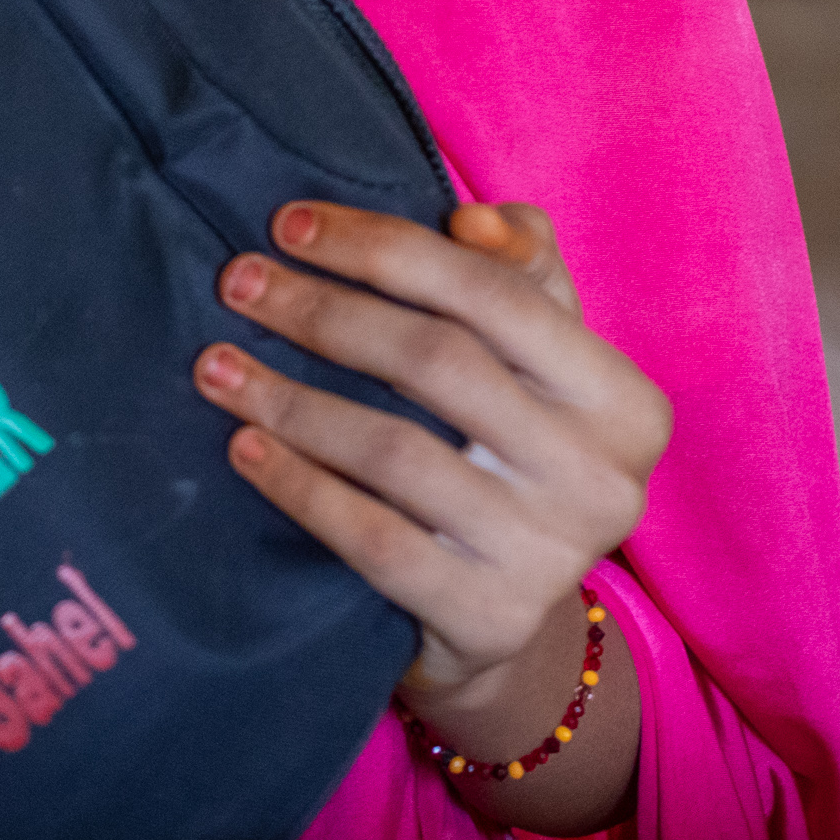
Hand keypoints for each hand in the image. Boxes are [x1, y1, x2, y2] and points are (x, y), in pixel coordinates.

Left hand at [195, 201, 666, 826]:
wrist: (506, 615)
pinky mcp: (488, 618)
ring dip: (289, 398)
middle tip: (237, 283)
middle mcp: (602, 479)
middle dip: (322, 311)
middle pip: (438, 361)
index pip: (496, 292)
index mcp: (623, 400)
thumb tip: (469, 221)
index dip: (384, 248)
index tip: (288, 223)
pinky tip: (245, 448)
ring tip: (217, 366)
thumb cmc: (511, 452)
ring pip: (394, 450)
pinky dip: (298, 486)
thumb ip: (518, 271)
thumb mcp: (537, 361)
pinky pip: (371, 539)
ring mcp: (550, 556)